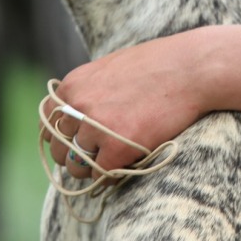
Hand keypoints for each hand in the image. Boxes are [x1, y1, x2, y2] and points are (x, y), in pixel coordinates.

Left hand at [39, 30, 214, 177]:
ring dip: (94, 168)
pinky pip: (103, 174)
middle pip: (59, 148)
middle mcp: (78, 105)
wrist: (192, 68)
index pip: (48, 122)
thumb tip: (77, 118)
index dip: (61, 137)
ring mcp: (96, 127)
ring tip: (117, 159)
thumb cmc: (159, 65)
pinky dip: (113, 175)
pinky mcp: (117, 148)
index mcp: (73, 85)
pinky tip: (129, 162)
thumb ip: (90, 90)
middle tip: (99, 156)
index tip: (75, 144)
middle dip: (75, 157)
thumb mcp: (112, 68)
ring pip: (78, 166)